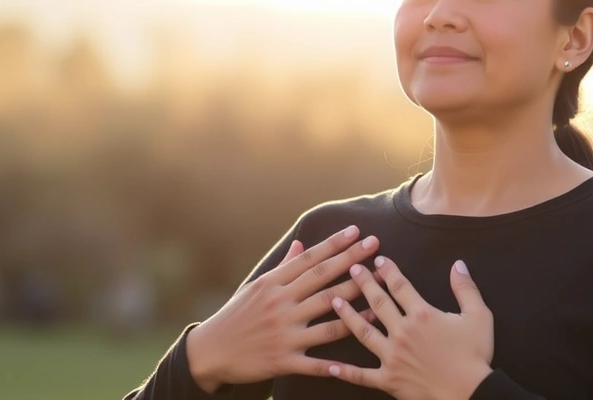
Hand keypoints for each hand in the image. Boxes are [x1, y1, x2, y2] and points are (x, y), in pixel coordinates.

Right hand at [187, 225, 381, 391]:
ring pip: (328, 316)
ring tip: (381, 294)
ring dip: (357, 305)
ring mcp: (284, 333)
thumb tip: (300, 243)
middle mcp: (280, 304)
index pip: (310, 260)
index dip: (335, 244)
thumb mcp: (255, 287)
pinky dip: (339, 361)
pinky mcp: (284, 360)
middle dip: (353, 262)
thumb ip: (282, 267)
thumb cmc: (236, 316)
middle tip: (376, 247)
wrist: (211, 351)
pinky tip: (360, 354)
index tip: (357, 232)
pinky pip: (317, 361)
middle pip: (323, 280)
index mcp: (273, 284)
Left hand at [328, 257, 493, 399]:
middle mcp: (402, 332)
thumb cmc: (476, 356)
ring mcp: (392, 356)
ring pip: (364, 332)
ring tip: (335, 301)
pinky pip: (362, 375)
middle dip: (364, 284)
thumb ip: (466, 288)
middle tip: (352, 269)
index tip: (378, 260)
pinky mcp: (388, 379)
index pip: (400, 286)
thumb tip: (458, 264)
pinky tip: (329, 366)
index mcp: (422, 314)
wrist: (470, 394)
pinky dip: (345, 371)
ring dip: (348, 315)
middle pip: (378, 303)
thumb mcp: (479, 317)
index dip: (388, 270)